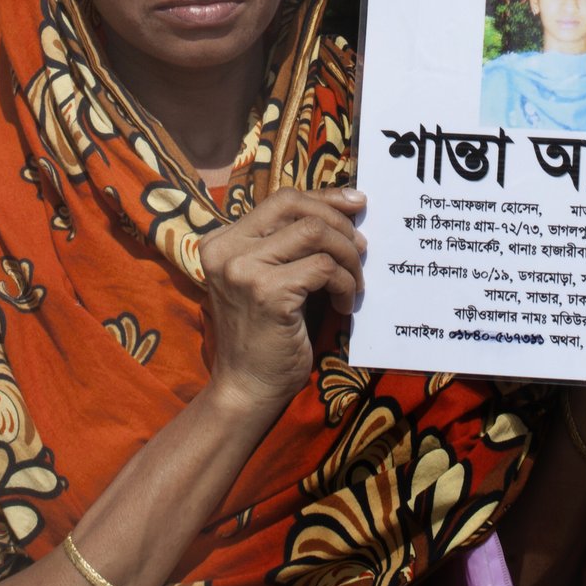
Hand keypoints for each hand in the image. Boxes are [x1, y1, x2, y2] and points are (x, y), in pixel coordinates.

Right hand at [196, 187, 367, 420]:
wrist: (247, 387)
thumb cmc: (266, 333)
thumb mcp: (270, 277)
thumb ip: (291, 243)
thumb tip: (346, 206)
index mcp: (223, 240)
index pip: (282, 200)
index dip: (324, 199)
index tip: (356, 205)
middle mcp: (226, 249)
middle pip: (297, 207)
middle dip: (339, 223)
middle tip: (362, 249)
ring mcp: (243, 269)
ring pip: (315, 233)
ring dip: (347, 255)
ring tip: (354, 281)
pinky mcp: (268, 292)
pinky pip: (324, 268)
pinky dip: (344, 283)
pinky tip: (344, 304)